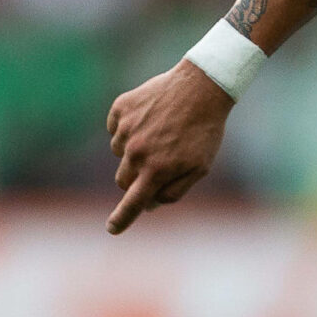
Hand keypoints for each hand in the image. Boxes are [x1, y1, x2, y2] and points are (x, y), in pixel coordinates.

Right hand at [105, 59, 233, 233]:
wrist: (201, 87)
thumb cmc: (204, 131)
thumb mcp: (200, 167)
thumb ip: (174, 190)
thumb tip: (149, 204)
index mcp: (157, 171)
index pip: (133, 203)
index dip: (122, 218)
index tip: (112, 229)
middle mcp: (137, 152)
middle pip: (123, 179)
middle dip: (135, 179)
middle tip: (157, 163)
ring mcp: (126, 129)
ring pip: (119, 152)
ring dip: (133, 150)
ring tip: (161, 133)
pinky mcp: (120, 109)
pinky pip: (115, 128)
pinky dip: (128, 127)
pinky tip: (150, 116)